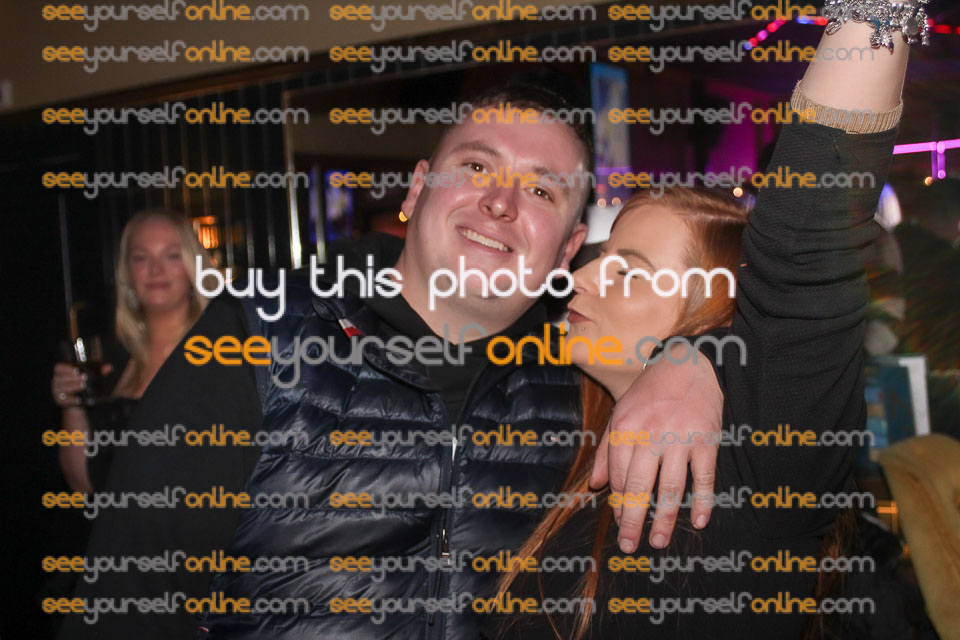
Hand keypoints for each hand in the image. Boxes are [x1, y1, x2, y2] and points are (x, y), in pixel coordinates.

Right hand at [51, 361, 111, 408]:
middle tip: (84, 377)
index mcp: (61, 373)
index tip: (76, 369)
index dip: (65, 368)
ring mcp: (57, 392)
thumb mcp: (91, 376)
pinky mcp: (60, 401)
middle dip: (72, 378)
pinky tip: (79, 400)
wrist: (78, 400)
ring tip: (83, 386)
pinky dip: (71, 400)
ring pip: (62, 389)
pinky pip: (64, 401)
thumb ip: (99, 371)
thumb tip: (109, 367)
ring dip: (73, 387)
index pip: (58, 368)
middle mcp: (57, 382)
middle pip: (61, 378)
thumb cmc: (83, 383)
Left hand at [591, 345, 722, 552]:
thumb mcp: (621, 413)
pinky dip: (702, 501)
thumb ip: (607, 450)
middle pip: (640, 486)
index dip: (619, 502)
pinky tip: (698, 521)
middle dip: (633, 519)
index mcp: (626, 427)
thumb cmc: (650, 393)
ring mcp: (681, 437)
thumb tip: (596, 485)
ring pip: (671, 486)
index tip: (621, 523)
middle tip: (629, 545)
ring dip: (665, 518)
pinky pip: (704, 477)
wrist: (688, 364)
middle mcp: (651, 433)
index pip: (619, 475)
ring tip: (658, 541)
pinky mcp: (707, 439)